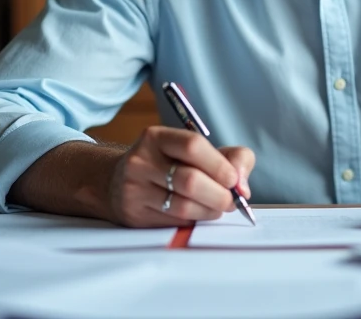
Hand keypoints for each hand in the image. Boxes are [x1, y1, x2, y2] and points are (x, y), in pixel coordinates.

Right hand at [107, 126, 254, 227]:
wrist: (117, 183)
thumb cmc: (169, 164)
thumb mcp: (195, 151)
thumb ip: (231, 157)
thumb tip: (243, 185)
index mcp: (156, 137)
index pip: (192, 146)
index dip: (219, 165)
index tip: (233, 179)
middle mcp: (141, 161)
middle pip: (189, 180)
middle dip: (219, 194)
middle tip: (230, 200)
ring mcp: (134, 189)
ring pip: (182, 206)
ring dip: (209, 211)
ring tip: (216, 208)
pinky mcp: (134, 215)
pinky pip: (173, 223)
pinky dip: (193, 221)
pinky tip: (197, 214)